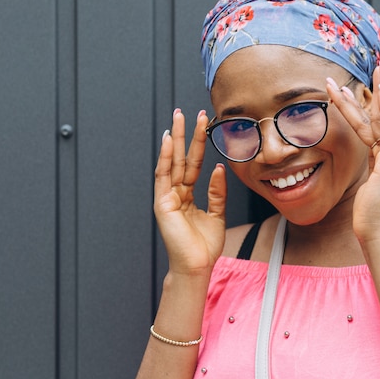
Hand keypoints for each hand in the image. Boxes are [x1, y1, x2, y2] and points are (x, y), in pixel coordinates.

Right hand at [154, 108, 226, 275]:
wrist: (197, 266)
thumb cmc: (204, 246)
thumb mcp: (217, 214)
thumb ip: (217, 191)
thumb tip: (217, 168)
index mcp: (187, 195)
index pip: (193, 164)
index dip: (199, 144)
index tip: (204, 124)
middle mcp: (175, 193)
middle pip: (181, 158)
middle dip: (185, 134)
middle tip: (188, 111)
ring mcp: (167, 197)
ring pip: (172, 162)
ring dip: (175, 139)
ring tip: (177, 117)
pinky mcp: (162, 203)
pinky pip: (164, 176)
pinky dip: (166, 157)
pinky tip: (170, 140)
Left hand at [326, 63, 379, 243]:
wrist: (379, 235)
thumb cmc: (371, 217)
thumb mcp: (369, 189)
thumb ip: (372, 172)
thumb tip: (368, 165)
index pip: (379, 127)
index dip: (372, 106)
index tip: (362, 89)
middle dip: (378, 90)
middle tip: (376, 66)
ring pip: (379, 120)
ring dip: (367, 96)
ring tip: (361, 74)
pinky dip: (379, 112)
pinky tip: (373, 94)